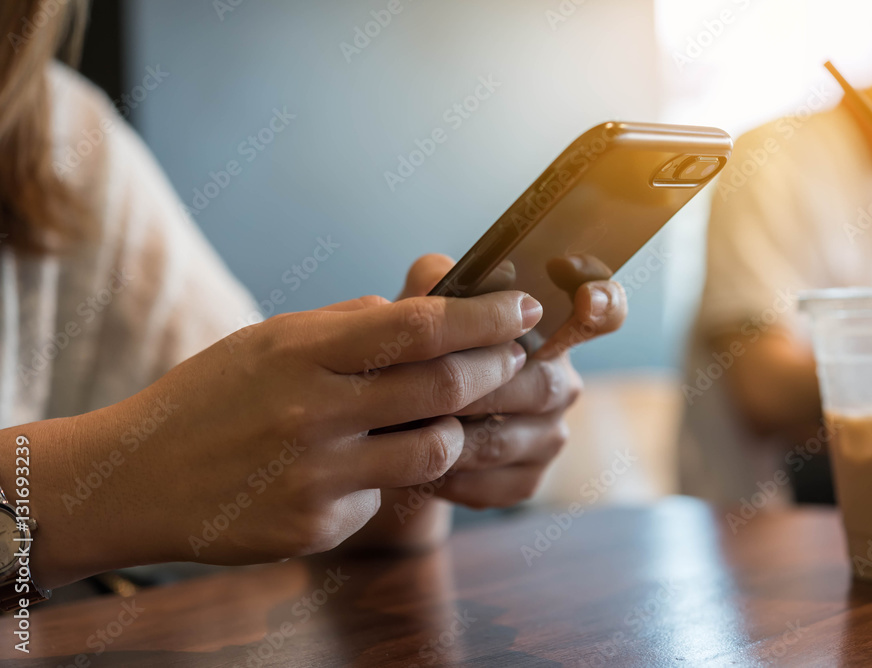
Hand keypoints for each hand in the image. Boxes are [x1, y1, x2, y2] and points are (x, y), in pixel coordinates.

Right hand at [13, 287, 542, 587]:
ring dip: (452, 429)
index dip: (485, 316)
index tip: (523, 306)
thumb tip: (424, 315)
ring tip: (437, 417)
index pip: (419, 327)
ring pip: (437, 452)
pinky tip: (353, 468)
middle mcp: (313, 414)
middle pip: (445, 389)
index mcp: (301, 352)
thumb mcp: (270, 340)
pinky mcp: (317, 528)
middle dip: (497, 369)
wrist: (135, 480)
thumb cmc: (211, 397)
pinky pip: (387, 497)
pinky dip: (387, 477)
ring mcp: (317, 478)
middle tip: (513, 357)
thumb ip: (349, 327)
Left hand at [401, 254, 626, 508]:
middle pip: (540, 385)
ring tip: (403, 427)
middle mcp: (560, 382)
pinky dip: (448, 476)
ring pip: (505, 439)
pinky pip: (491, 483)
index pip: (604, 310)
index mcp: (548, 331)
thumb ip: (431, 283)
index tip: (586, 302)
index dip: (604, 304)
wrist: (391, 432)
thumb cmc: (415, 357)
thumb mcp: (416, 311)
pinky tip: (418, 465)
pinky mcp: (526, 481)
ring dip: (450, 435)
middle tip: (421, 387)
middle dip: (478, 387)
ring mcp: (549, 435)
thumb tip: (439, 277)